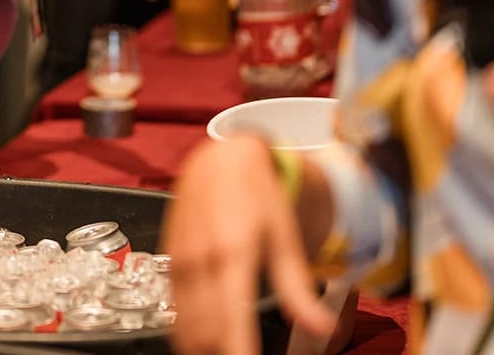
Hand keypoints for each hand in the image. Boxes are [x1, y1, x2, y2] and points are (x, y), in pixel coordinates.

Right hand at [169, 135, 333, 354]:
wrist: (221, 159)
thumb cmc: (258, 195)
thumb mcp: (285, 238)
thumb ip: (298, 289)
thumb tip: (323, 329)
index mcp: (233, 257)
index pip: (232, 325)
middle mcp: (201, 262)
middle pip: (205, 335)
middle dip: (222, 354)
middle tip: (242, 354)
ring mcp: (180, 262)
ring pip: (185, 329)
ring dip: (204, 349)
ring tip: (227, 350)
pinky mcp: (170, 260)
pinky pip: (176, 310)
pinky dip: (190, 333)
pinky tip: (208, 339)